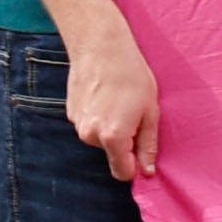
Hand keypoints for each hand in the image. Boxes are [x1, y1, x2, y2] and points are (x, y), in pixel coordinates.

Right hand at [68, 31, 163, 182]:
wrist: (101, 48)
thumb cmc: (132, 77)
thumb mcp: (150, 111)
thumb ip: (147, 145)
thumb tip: (147, 172)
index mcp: (113, 138)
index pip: (122, 173)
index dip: (135, 166)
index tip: (142, 152)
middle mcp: (90, 136)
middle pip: (112, 154)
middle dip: (124, 142)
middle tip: (134, 113)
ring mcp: (77, 125)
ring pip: (100, 140)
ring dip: (111, 128)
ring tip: (119, 101)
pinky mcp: (71, 114)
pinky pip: (90, 125)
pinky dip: (99, 117)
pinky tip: (105, 96)